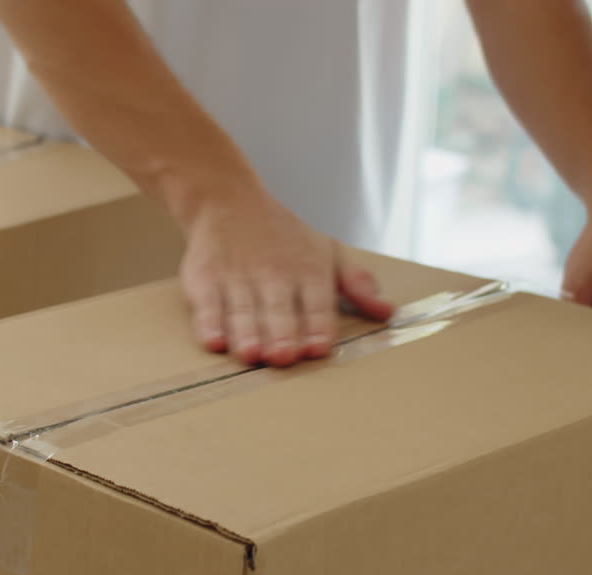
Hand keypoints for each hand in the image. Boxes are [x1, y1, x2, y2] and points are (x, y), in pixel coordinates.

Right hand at [179, 191, 392, 366]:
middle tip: (284, 356)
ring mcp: (237, 277)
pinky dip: (209, 323)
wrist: (226, 200)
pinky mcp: (204, 279)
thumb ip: (357, 284)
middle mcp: (273, 274)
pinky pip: (207, 304)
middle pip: (278, 310)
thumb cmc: (283, 236)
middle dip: (282, 334)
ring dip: (247, 333)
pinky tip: (214, 341)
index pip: (316, 304)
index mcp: (308, 271)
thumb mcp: (328, 251)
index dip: (317, 326)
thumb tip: (387, 313)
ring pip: (243, 310)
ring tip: (252, 354)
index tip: (318, 348)